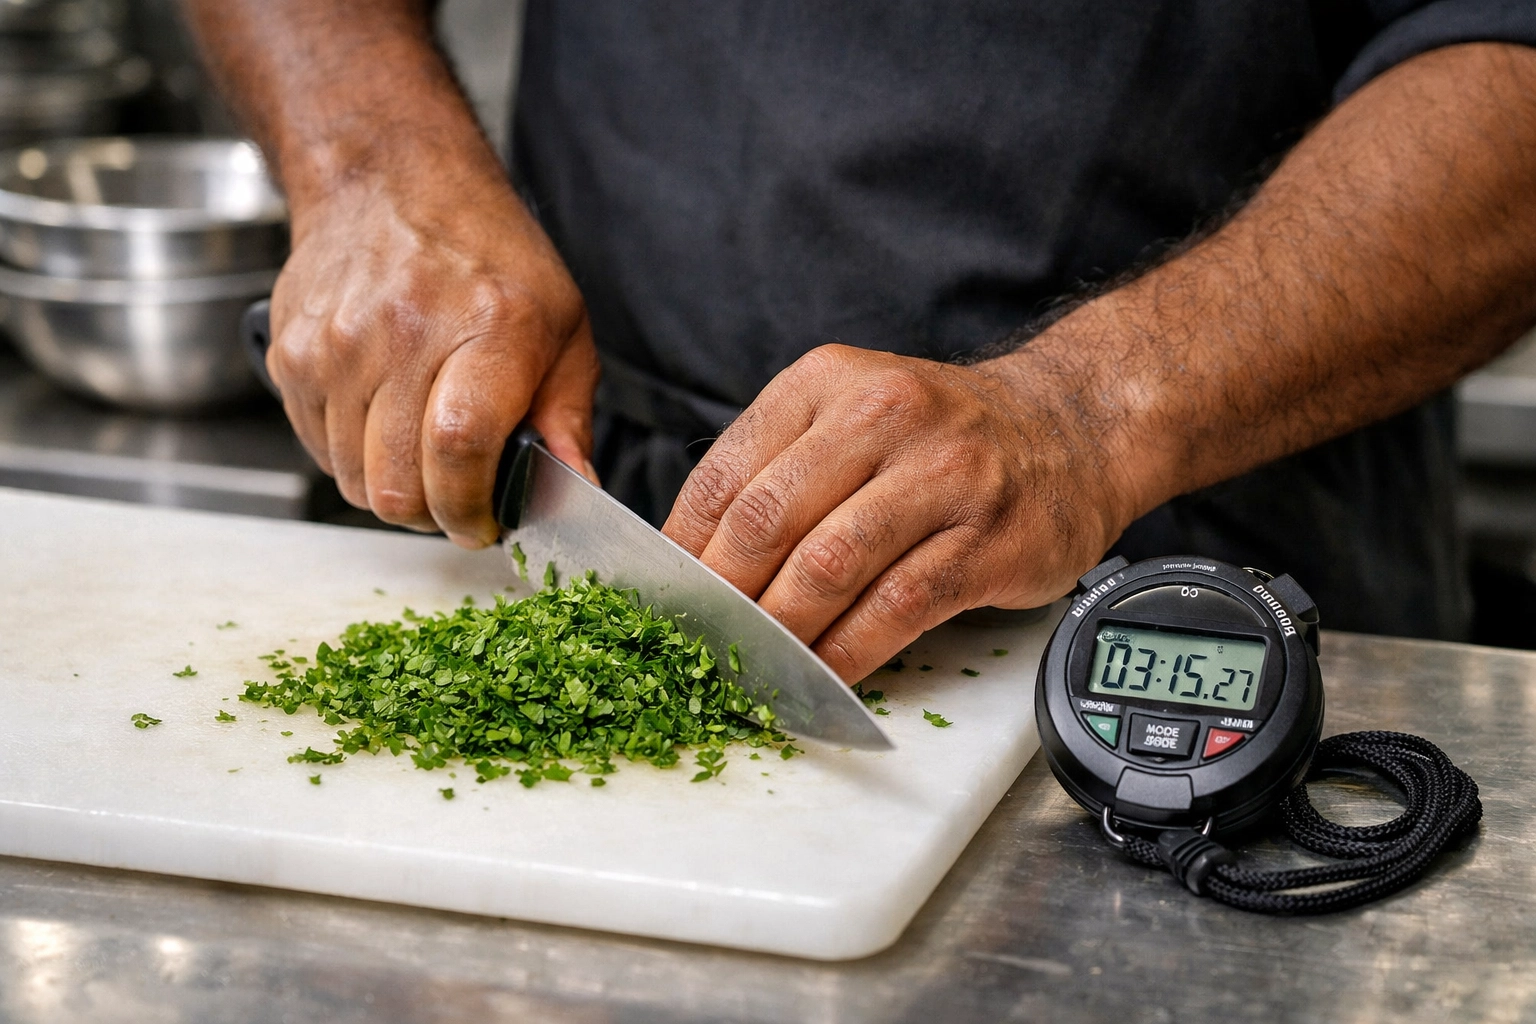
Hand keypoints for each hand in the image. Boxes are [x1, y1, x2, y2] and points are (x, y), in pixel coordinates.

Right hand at [266, 160, 598, 546]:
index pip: (460, 447)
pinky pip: (319, 450)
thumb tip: (578, 490)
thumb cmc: (487, 253)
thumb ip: (568, 418)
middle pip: (397, 482)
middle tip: (458, 498)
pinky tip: (385, 423)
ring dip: (392, 488)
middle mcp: (405, 332)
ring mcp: (337, 344)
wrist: (389, 180)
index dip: (469, 506)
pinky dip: (353, 457)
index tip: (483, 522)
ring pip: (354, 479)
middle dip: (434, 514)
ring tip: (423, 455)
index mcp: (489, 326)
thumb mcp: (562, 325)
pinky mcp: (291, 355)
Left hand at [663, 344, 1133, 681]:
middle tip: (697, 644)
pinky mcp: (987, 539)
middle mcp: (884, 416)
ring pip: (828, 568)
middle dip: (722, 596)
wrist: (1071, 426)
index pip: (725, 473)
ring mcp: (943, 477)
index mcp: (828, 383)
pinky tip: (823, 676)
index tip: (665, 598)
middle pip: (767, 521)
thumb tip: (691, 557)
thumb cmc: (943, 436)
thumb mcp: (852, 413)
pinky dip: (847, 653)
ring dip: (779, 632)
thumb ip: (778, 468)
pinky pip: (896, 608)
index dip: (682, 549)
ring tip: (753, 668)